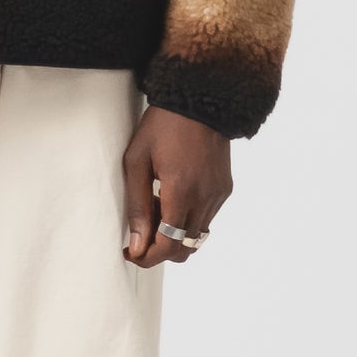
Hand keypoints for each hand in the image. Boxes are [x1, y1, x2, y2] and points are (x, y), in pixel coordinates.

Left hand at [122, 105, 231, 267]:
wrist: (199, 99)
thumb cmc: (162, 125)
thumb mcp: (137, 160)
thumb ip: (138, 205)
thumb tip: (137, 244)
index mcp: (181, 191)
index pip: (168, 245)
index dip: (148, 257)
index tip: (132, 252)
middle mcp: (205, 198)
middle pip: (184, 249)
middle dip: (160, 249)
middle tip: (141, 228)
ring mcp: (218, 195)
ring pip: (196, 237)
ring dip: (174, 233)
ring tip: (157, 204)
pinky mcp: (225, 189)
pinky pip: (207, 219)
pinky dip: (188, 220)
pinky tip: (174, 195)